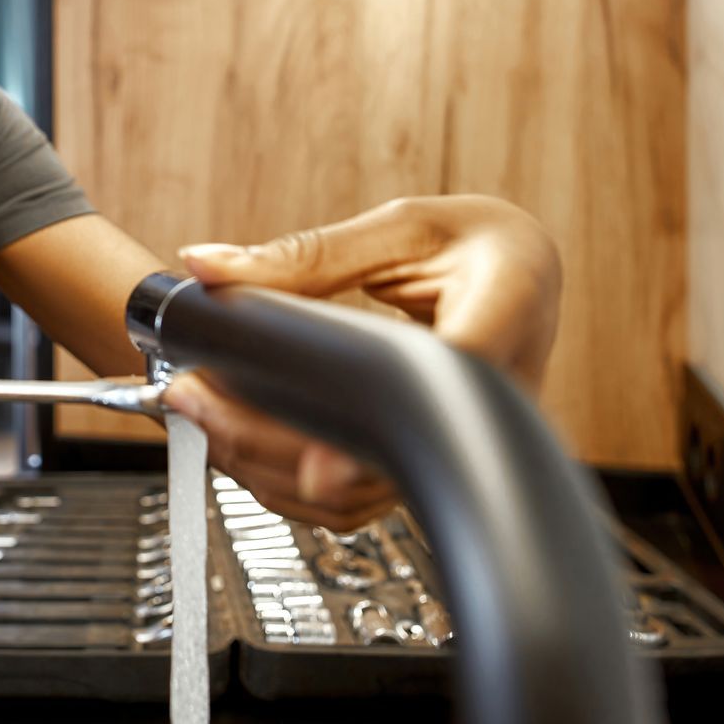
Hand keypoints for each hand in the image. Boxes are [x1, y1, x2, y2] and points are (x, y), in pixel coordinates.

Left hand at [162, 195, 561, 530]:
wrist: (526, 275)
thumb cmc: (478, 243)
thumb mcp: (402, 227)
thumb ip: (307, 254)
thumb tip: (208, 265)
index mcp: (505, 309)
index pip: (448, 387)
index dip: (383, 435)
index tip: (319, 466)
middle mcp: (499, 392)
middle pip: (387, 454)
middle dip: (277, 441)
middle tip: (198, 398)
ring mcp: (468, 439)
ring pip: (369, 493)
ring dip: (272, 467)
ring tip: (204, 412)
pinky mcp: (435, 460)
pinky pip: (365, 495)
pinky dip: (294, 478)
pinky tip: (242, 438)